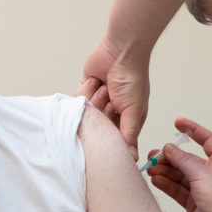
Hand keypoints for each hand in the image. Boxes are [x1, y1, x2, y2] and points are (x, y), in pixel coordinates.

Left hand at [81, 37, 149, 158]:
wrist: (120, 52)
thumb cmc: (132, 79)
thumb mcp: (133, 111)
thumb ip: (129, 136)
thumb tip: (132, 159)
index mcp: (128, 118)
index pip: (115, 138)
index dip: (110, 137)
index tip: (108, 134)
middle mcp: (113, 110)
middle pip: (98, 127)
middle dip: (102, 115)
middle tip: (111, 102)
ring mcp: (99, 100)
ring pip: (87, 113)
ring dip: (96, 100)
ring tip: (106, 88)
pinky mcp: (86, 89)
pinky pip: (79, 99)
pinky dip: (86, 90)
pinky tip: (96, 81)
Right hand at [147, 117, 211, 211]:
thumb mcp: (202, 173)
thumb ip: (183, 160)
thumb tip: (169, 148)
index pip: (206, 139)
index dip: (192, 130)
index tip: (178, 123)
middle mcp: (209, 173)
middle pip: (186, 159)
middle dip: (170, 156)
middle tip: (153, 154)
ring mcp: (200, 188)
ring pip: (178, 175)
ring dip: (164, 170)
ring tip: (150, 167)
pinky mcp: (192, 203)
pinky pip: (176, 189)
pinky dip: (165, 184)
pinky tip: (155, 179)